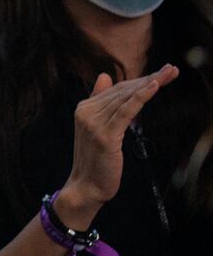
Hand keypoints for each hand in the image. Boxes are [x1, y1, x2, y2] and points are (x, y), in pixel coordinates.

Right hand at [59, 66, 179, 224]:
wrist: (87, 186)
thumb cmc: (96, 160)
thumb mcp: (97, 128)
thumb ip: (99, 102)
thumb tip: (103, 76)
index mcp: (84, 108)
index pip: (117, 89)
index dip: (140, 79)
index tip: (163, 73)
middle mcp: (86, 112)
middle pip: (123, 90)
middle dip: (150, 78)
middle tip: (172, 69)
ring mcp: (94, 123)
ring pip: (126, 97)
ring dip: (150, 83)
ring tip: (169, 74)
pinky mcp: (105, 135)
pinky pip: (126, 111)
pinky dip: (140, 96)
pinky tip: (154, 86)